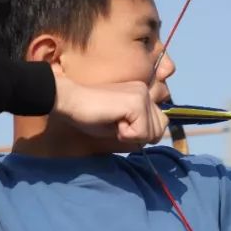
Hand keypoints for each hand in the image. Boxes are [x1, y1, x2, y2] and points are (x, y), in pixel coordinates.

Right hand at [53, 77, 168, 146]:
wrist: (71, 101)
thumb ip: (139, 127)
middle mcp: (145, 92)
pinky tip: (113, 122)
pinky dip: (126, 135)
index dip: (140, 133)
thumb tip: (153, 138)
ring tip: (114, 122)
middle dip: (139, 136)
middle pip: (159, 130)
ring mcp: (142, 96)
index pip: (159, 124)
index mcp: (142, 94)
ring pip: (152, 133)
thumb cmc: (90, 115)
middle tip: (116, 124)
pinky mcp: (136, 103)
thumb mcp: (121, 124)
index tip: (119, 124)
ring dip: (132, 135)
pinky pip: (141, 134)